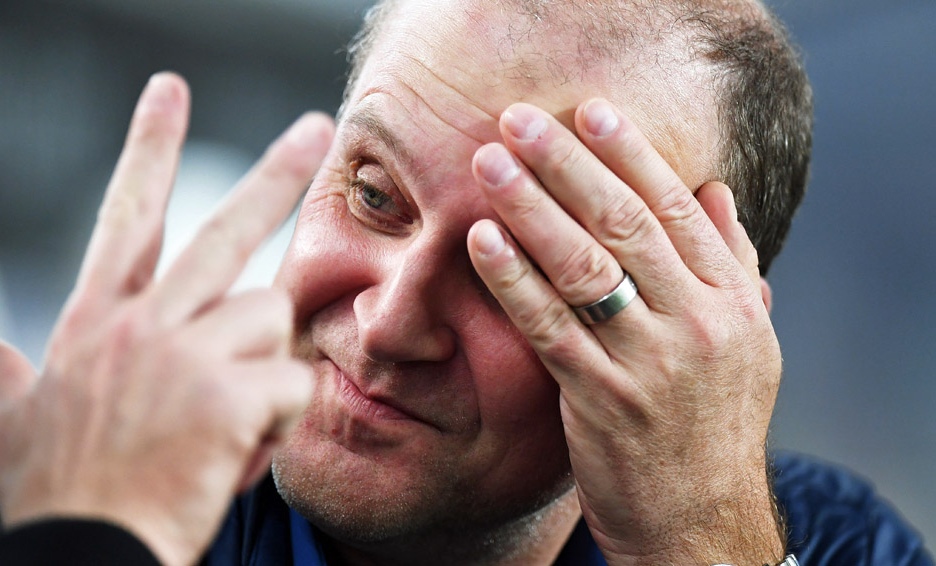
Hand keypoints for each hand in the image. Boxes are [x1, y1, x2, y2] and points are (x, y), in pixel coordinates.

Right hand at [0, 73, 333, 565]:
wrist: (84, 553)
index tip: (169, 92)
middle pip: (225, 229)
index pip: (128, 215)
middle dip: (276, 173)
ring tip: (223, 421)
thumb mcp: (7, 423)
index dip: (151, 148)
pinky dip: (278, 422)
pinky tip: (238, 453)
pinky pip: (292, 384)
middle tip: (315, 127)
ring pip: (270, 319)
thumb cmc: (52, 492)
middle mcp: (145, 323)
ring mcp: (189, 354)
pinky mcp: (231, 394)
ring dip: (262, 367)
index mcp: (98, 320)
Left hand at [467, 100, 782, 564]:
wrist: (700, 521)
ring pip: (584, 267)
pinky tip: (483, 242)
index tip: (589, 111)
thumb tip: (716, 192)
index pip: (677, 209)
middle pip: (625, 225)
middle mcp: (697, 324)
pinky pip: (550, 328)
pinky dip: (514, 280)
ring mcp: (649, 363)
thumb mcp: (748, 342)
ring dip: (531, 208)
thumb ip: (732, 265)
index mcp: (733, 302)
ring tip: (490, 165)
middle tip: (519, 121)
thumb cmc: (713, 425)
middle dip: (568, 165)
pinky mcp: (601, 400)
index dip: (631, 154)